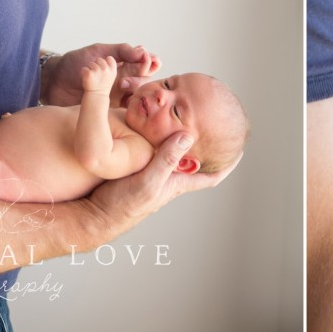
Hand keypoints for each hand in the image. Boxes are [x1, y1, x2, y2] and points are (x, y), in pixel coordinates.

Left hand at [40, 43, 158, 106]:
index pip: (146, 63)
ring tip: (121, 84)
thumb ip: (121, 50)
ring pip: (137, 95)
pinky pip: (126, 111)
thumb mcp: (98, 51)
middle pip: (145, 80)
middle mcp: (124, 80)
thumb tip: (142, 50)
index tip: (147, 58)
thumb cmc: (74, 63)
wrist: (53, 81)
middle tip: (131, 73)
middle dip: (141, 76)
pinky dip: (127, 106)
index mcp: (123, 64)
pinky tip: (122, 100)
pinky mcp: (109, 110)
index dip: (150, 61)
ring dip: (134, 90)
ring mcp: (117, 95)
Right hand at [78, 131, 242, 246]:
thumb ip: (166, 159)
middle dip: (204, 145)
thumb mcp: (148, 181)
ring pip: (172, 153)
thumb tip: (188, 135)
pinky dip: (157, 137)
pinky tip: (152, 124)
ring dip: (179, 138)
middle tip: (213, 124)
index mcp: (176, 183)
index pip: (210, 176)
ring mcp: (150, 173)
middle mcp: (167, 178)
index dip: (227, 165)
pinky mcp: (134, 168)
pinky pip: (152, 149)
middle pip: (192, 160)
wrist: (92, 214)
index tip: (239, 150)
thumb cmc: (122, 206)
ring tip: (187, 117)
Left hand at [81, 56, 117, 96]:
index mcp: (113, 70)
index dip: (105, 62)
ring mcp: (97, 71)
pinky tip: (86, 80)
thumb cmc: (102, 87)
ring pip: (91, 64)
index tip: (103, 70)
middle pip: (99, 59)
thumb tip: (124, 59)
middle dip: (95, 65)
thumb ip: (112, 66)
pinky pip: (84, 69)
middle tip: (96, 77)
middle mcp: (106, 70)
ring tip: (92, 79)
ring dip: (89, 70)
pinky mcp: (89, 74)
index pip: (110, 58)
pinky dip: (83, 73)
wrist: (94, 98)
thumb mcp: (111, 76)